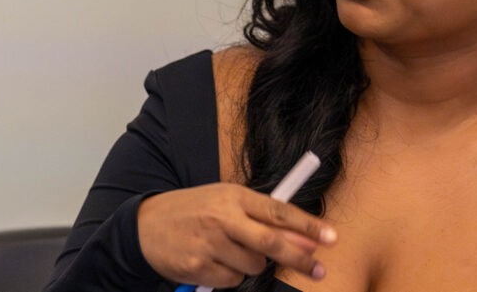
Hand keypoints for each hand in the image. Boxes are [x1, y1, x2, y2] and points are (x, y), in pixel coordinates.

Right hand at [137, 183, 336, 287]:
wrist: (146, 225)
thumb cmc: (195, 211)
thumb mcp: (226, 202)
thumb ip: (261, 217)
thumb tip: (301, 238)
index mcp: (234, 196)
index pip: (278, 210)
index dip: (307, 225)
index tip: (330, 237)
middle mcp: (223, 217)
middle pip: (271, 242)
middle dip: (298, 257)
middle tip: (318, 269)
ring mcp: (209, 242)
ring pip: (253, 266)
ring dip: (252, 264)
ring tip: (231, 251)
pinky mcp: (198, 266)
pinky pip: (232, 281)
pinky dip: (230, 276)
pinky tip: (215, 262)